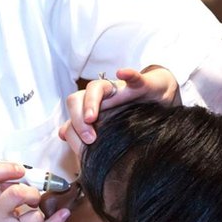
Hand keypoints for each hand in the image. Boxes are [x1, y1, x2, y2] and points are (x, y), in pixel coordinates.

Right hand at [0, 163, 69, 221]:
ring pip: (35, 217)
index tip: (19, 170)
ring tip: (31, 219)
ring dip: (39, 216)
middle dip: (32, 192)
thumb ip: (3, 189)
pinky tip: (63, 215)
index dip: (5, 168)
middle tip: (32, 197)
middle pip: (15, 193)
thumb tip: (27, 175)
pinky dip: (56, 221)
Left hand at [59, 66, 179, 156]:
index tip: (80, 148)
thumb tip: (62, 133)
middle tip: (88, 139)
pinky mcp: (141, 84)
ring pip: (96, 87)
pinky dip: (129, 75)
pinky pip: (134, 77)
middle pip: (77, 98)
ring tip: (91, 118)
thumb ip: (85, 128)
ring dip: (91, 102)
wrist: (159, 97)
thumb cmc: (130, 111)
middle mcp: (100, 96)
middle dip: (77, 118)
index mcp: (91, 106)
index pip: (72, 112)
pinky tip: (122, 73)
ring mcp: (119, 88)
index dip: (72, 128)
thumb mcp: (108, 125)